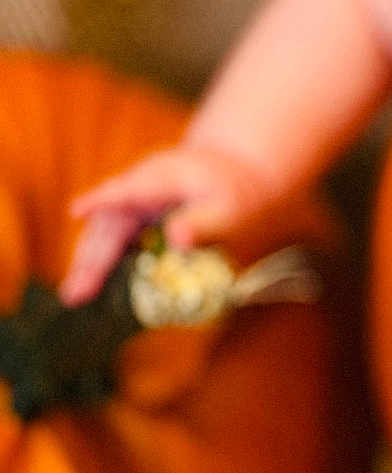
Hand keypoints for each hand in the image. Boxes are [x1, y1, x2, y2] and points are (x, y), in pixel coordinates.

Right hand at [60, 145, 273, 306]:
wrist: (234, 176)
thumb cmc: (233, 192)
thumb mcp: (227, 208)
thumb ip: (203, 223)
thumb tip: (178, 240)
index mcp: (160, 177)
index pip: (128, 189)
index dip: (103, 199)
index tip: (79, 210)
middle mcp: (137, 188)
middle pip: (108, 222)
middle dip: (91, 256)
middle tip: (77, 292)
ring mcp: (132, 203)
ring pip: (104, 233)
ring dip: (90, 263)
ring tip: (77, 296)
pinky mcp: (134, 219)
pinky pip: (114, 241)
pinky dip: (103, 263)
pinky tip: (93, 288)